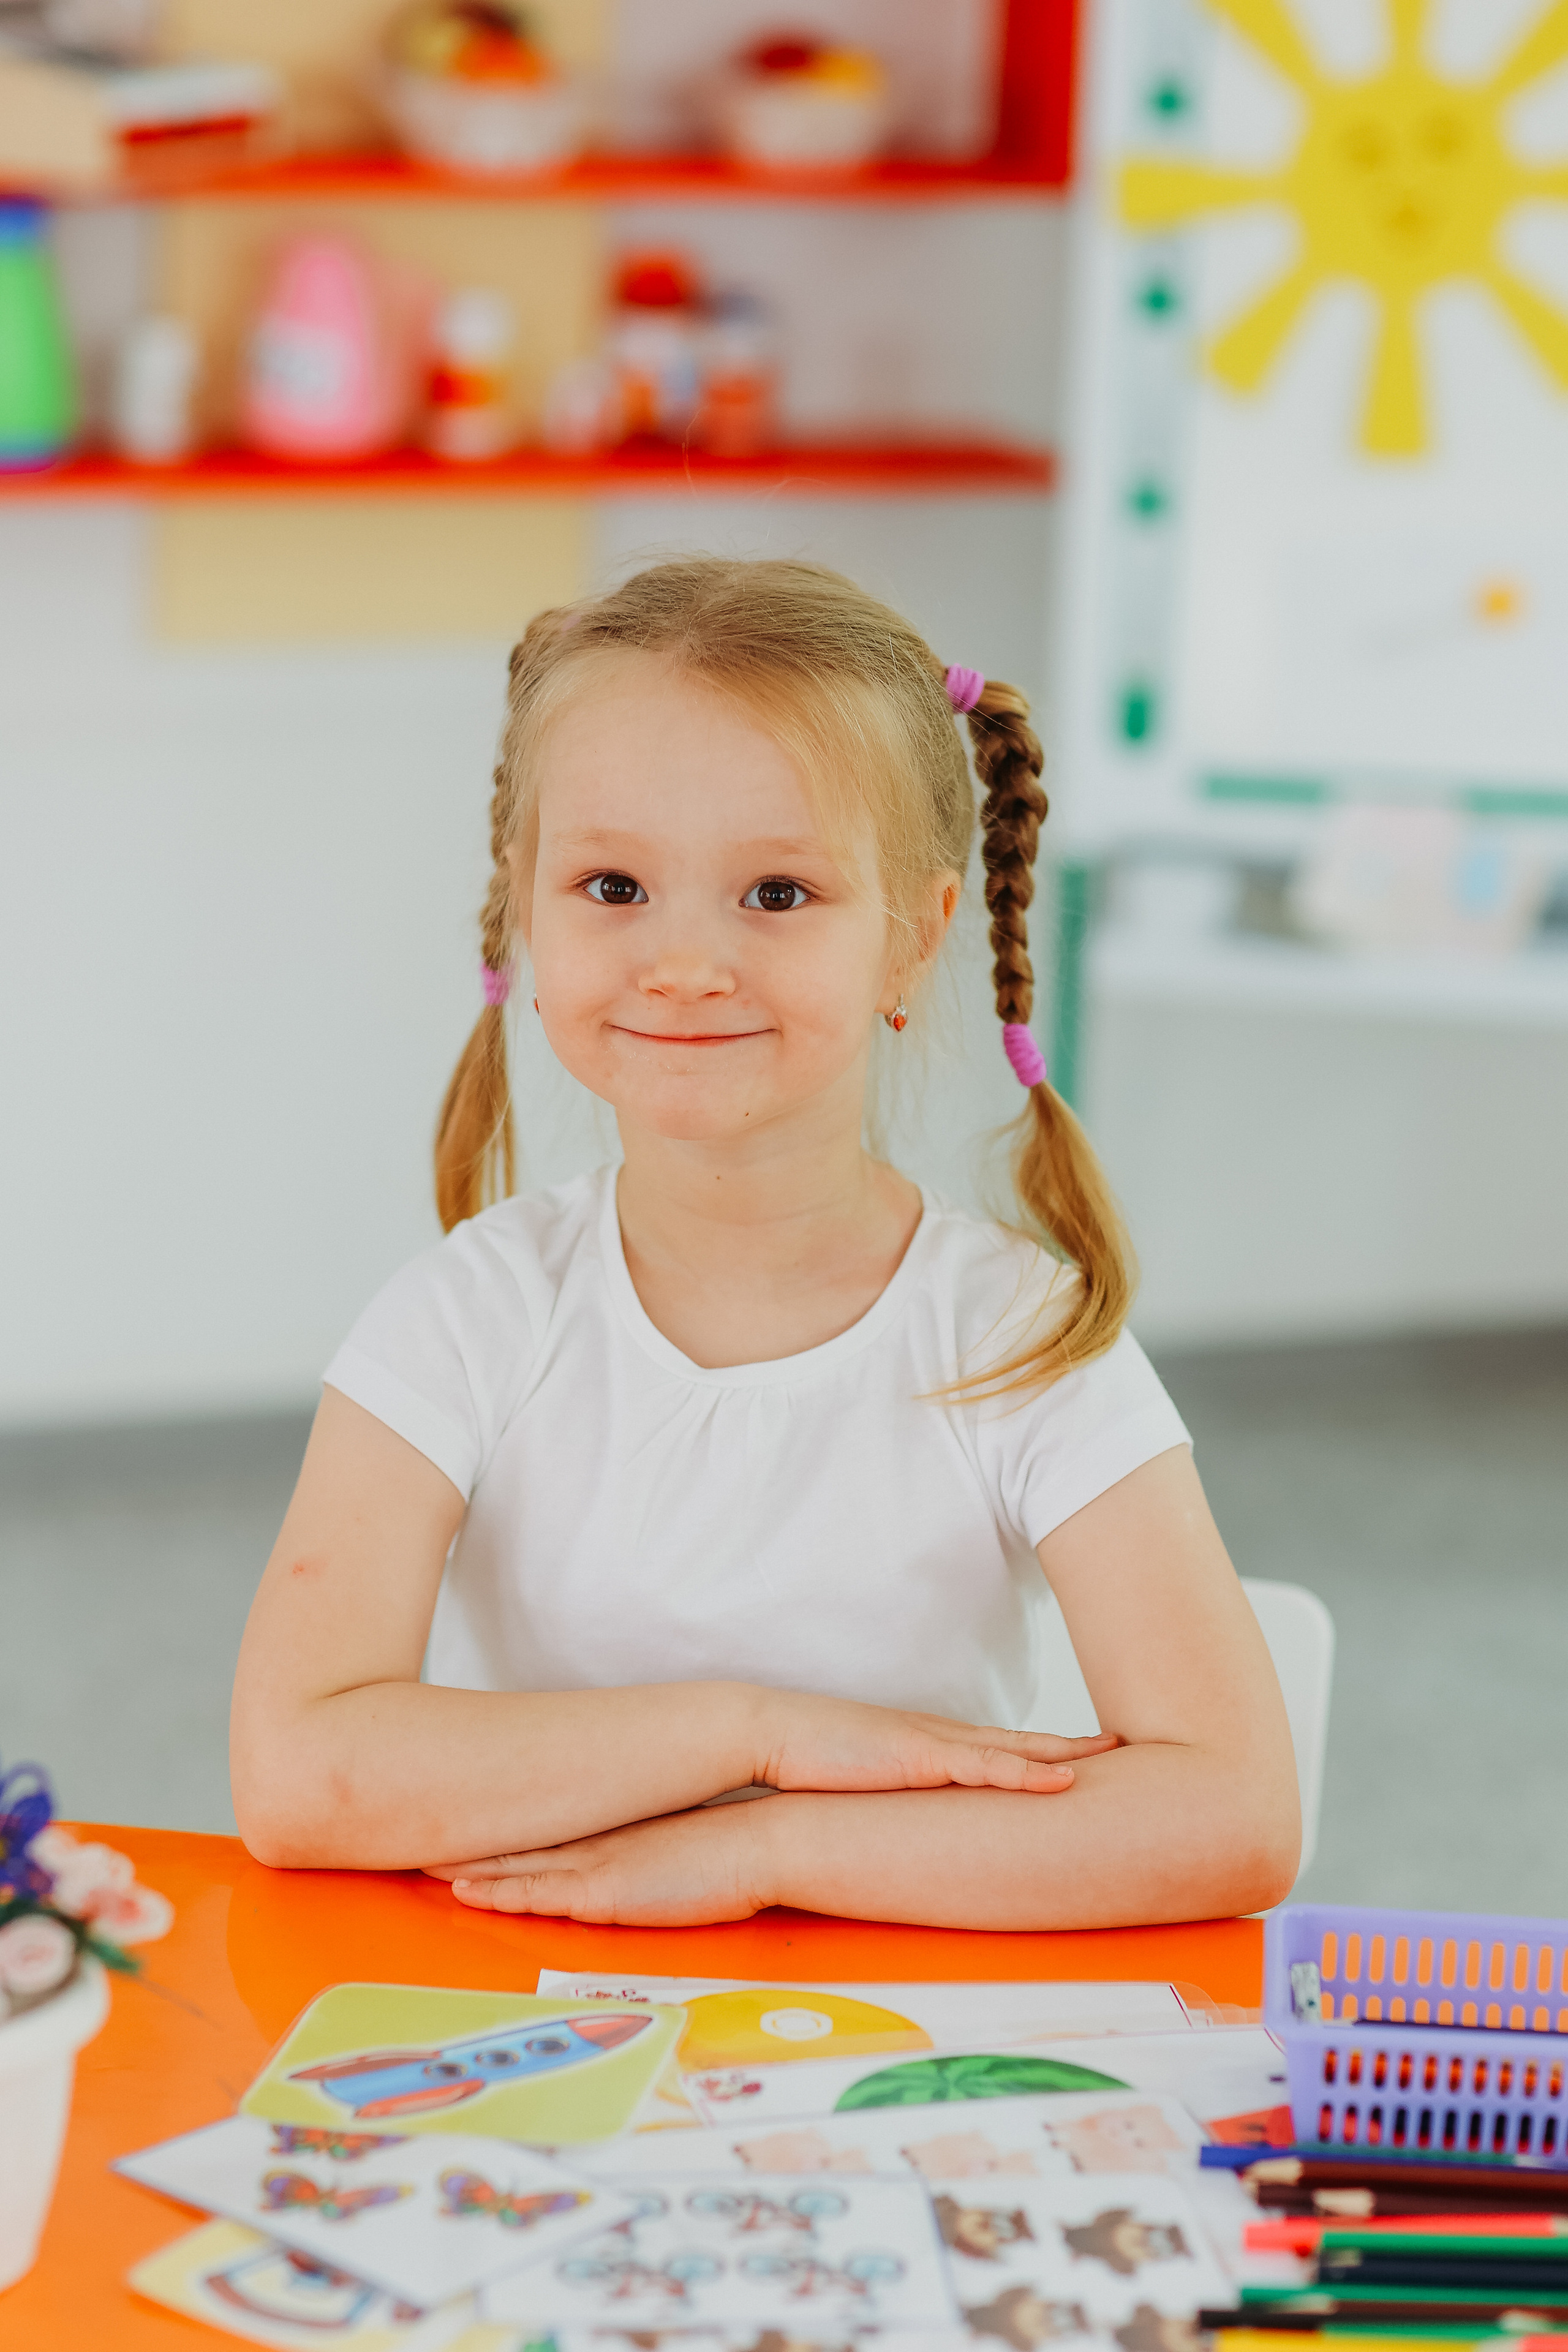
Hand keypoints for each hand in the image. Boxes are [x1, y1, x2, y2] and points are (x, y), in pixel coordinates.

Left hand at [425, 1803, 767, 1926]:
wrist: (766, 1842)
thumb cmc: (737, 1849)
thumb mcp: (686, 1846)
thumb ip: (658, 1851)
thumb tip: (653, 1859)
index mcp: (616, 1827)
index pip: (547, 1827)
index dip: (502, 1828)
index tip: (464, 1821)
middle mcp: (599, 1840)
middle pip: (519, 1840)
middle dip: (468, 1843)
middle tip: (418, 1839)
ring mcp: (599, 1863)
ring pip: (517, 1864)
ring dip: (471, 1867)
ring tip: (423, 1864)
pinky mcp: (605, 1892)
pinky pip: (538, 1894)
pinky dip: (499, 1893)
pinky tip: (466, 1893)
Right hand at [752, 1690, 1118, 1795]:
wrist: (769, 1733)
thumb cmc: (805, 1761)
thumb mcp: (858, 1785)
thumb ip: (887, 1801)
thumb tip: (905, 1832)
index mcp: (926, 1744)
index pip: (995, 1747)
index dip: (1039, 1750)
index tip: (1080, 1752)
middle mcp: (938, 1738)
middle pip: (1020, 1741)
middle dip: (1071, 1743)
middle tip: (1120, 1744)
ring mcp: (932, 1744)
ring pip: (1014, 1748)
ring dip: (1064, 1752)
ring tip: (1110, 1754)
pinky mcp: (919, 1756)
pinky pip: (985, 1767)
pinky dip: (1027, 1772)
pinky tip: (1062, 1780)